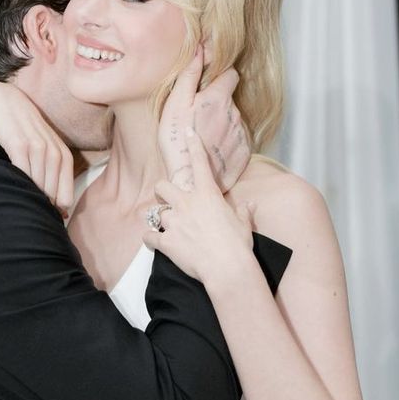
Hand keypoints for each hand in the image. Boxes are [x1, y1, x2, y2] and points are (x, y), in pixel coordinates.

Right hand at [0, 83, 74, 213]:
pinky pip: (22, 171)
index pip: (66, 190)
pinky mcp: (18, 145)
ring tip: (27, 211)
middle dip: (47, 207)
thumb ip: (52, 169)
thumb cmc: (22, 128)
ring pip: (39, 183)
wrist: (2, 100)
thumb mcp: (44, 145)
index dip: (60, 207)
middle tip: (39, 220)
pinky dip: (21, 184)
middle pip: (53, 191)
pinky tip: (16, 193)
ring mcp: (36, 147)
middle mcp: (53, 151)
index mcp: (62, 153)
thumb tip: (60, 205)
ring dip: (34, 198)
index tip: (53, 219)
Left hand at [145, 126, 254, 287]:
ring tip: (166, 228)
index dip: (193, 145)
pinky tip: (154, 242)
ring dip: (159, 219)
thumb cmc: (238, 245)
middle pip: (162, 186)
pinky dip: (150, 239)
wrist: (227, 267)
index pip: (199, 163)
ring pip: (155, 213)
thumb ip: (243, 212)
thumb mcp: (244, 225)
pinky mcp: (166, 242)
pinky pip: (149, 236)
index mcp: (207, 195)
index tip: (188, 132)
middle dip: (163, 192)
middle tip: (168, 200)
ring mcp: (174, 223)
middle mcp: (187, 204)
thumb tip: (250, 206)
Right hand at [158, 47, 249, 192]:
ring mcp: (242, 133)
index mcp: (219, 98)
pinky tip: (212, 150)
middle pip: (230, 100)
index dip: (220, 76)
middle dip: (218, 104)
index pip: (230, 74)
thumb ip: (189, 75)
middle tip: (198, 119)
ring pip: (235, 120)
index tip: (209, 85)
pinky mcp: (245, 152)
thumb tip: (200, 48)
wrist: (190, 180)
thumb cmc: (177, 142)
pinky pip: (238, 140)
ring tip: (204, 138)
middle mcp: (235, 113)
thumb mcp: (175, 105)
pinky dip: (228, 142)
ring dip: (222, 124)